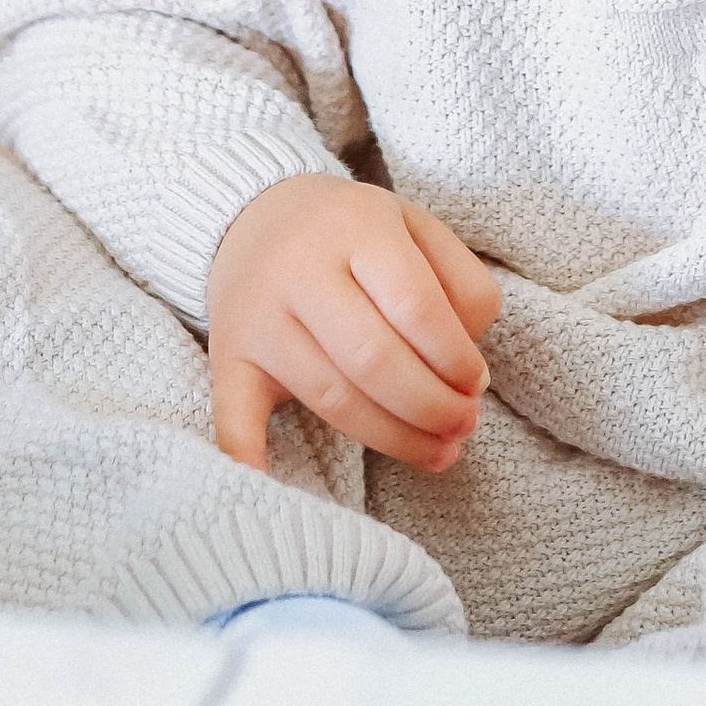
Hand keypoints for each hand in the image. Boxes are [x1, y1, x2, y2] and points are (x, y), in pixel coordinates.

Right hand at [207, 175, 502, 475]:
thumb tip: (469, 367)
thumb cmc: (353, 233)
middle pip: (373, 359)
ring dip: (391, 437)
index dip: (455, 358)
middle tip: (463, 426)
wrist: (253, 216)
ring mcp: (259, 317)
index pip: (415, 305)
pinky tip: (270, 488)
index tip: (476, 384)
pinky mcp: (229, 357)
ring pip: (330, 396)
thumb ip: (460, 282)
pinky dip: (248, 457)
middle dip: (429, 406)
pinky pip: (233, 415)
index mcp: (356, 227)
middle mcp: (299, 269)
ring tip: (438, 452)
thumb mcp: (417, 226)